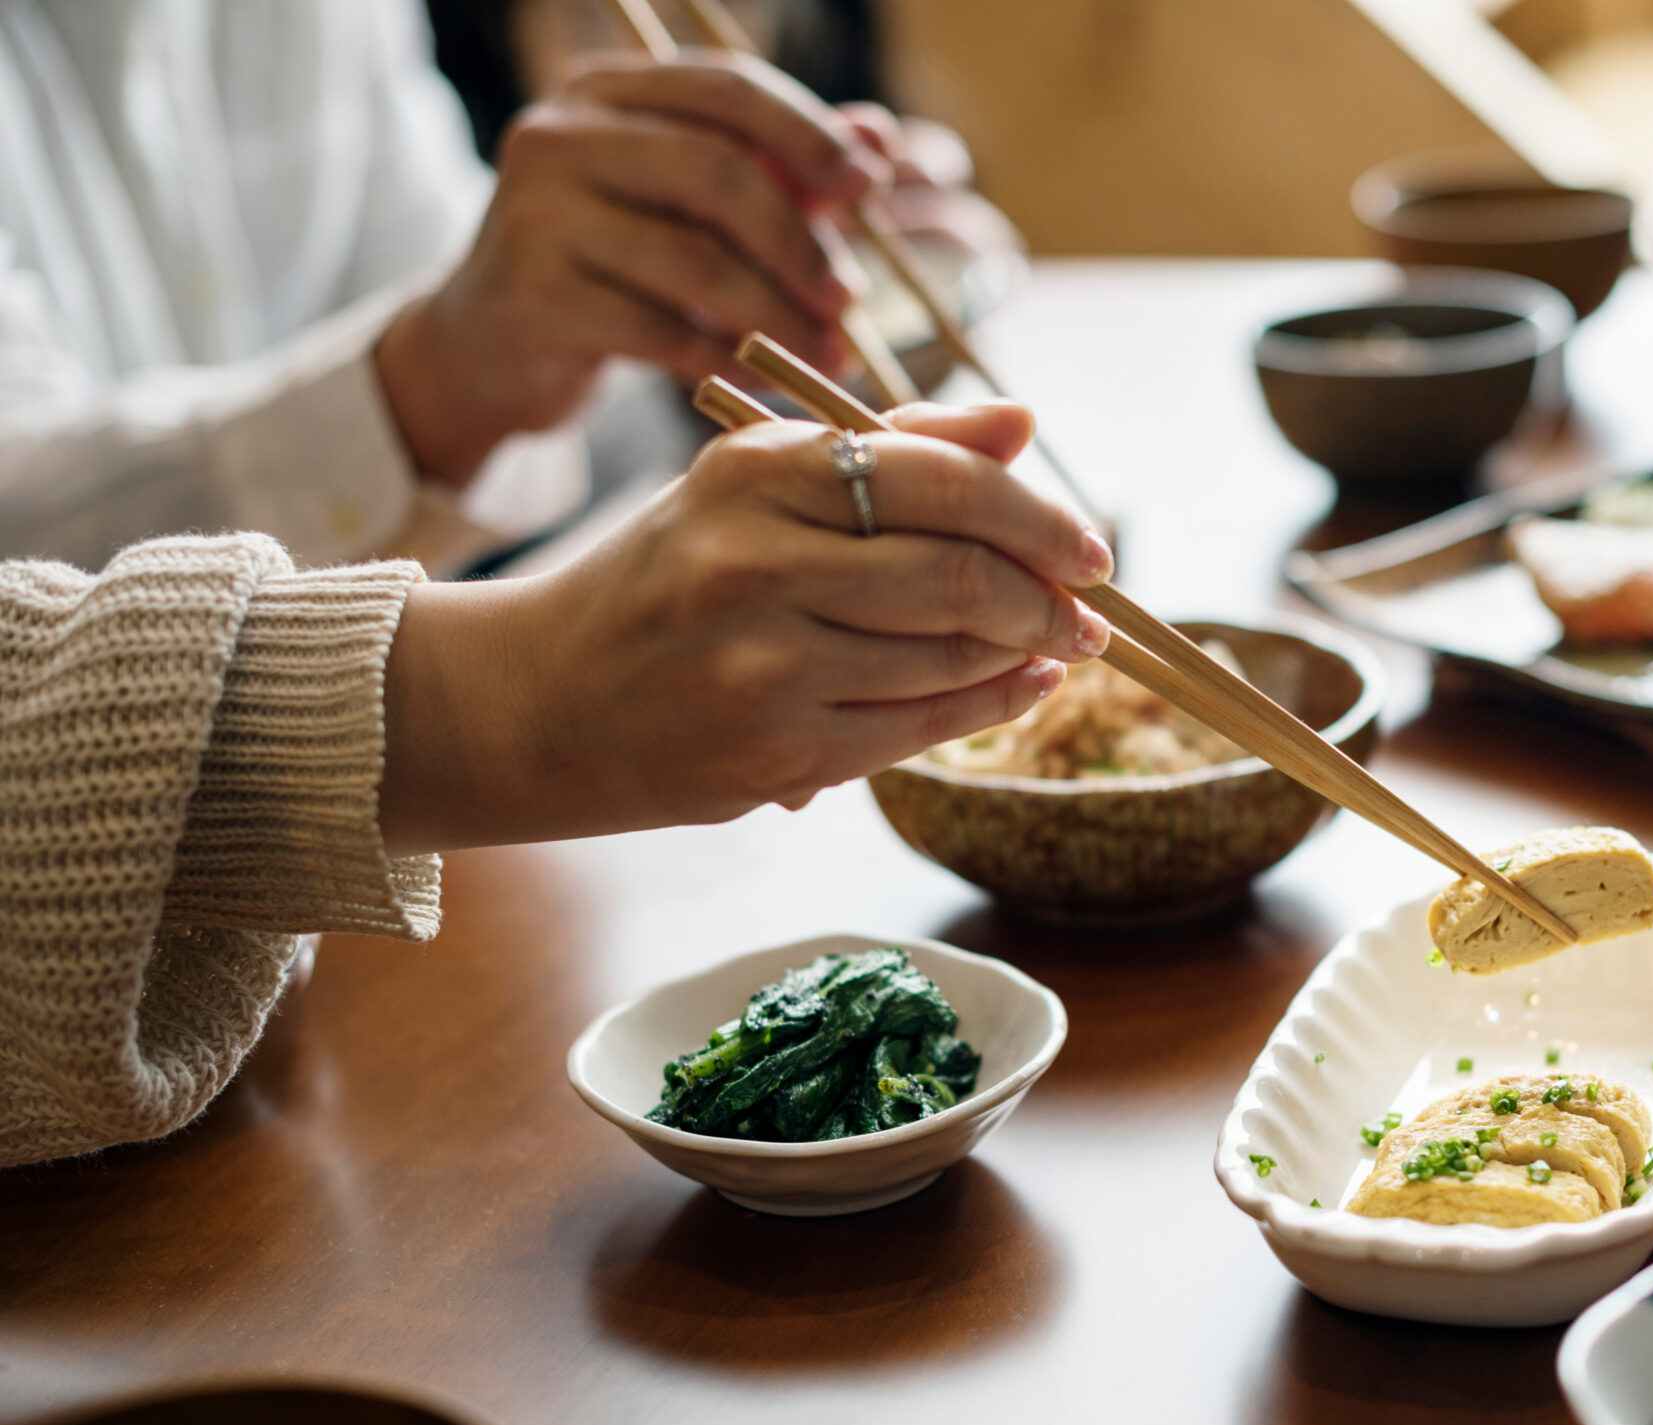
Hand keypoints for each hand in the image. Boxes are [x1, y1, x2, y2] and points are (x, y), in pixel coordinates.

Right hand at [376, 52, 890, 485]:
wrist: (487, 346)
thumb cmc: (610, 265)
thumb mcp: (690, 204)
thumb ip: (780, 164)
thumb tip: (882, 138)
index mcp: (604, 92)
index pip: (727, 89)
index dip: (809, 135)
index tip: (870, 187)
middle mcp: (559, 136)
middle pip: (717, 173)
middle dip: (800, 241)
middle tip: (850, 298)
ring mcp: (537, 215)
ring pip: (694, 261)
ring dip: (776, 315)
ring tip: (827, 353)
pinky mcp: (535, 297)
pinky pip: (660, 330)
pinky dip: (725, 358)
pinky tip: (763, 378)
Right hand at [378, 402, 1112, 852]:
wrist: (539, 699)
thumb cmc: (669, 580)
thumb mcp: (757, 486)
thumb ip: (895, 448)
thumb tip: (1023, 421)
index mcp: (754, 473)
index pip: (940, 482)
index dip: (1039, 516)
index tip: (1090, 544)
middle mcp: (754, 564)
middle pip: (962, 574)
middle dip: (1050, 597)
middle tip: (1091, 607)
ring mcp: (764, 667)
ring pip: (950, 658)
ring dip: (1029, 654)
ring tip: (1058, 645)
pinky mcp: (775, 753)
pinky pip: (920, 728)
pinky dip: (991, 705)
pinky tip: (1021, 686)